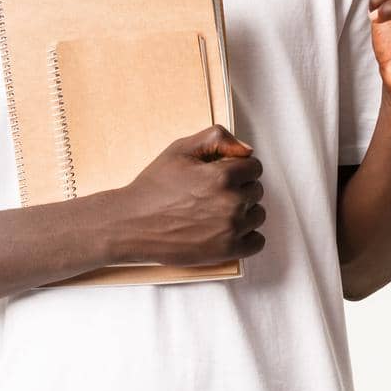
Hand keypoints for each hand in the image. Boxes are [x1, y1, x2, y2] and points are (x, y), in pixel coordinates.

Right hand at [107, 125, 265, 265]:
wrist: (132, 224)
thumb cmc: (155, 186)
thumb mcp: (181, 149)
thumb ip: (217, 139)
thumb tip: (246, 149)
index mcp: (222, 175)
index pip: (254, 167)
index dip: (239, 168)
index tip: (223, 175)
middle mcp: (230, 202)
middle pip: (257, 190)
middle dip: (241, 188)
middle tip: (214, 194)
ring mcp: (230, 229)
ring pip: (258, 215)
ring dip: (245, 212)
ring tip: (218, 211)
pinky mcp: (226, 251)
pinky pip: (257, 242)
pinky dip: (248, 236)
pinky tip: (228, 230)